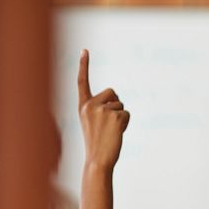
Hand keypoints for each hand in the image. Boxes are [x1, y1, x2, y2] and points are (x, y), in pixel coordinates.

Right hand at [77, 50, 129, 169]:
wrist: (97, 159)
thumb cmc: (97, 143)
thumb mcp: (93, 123)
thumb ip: (101, 109)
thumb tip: (118, 102)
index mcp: (82, 105)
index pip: (82, 81)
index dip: (84, 65)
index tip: (85, 49)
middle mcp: (90, 105)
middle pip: (113, 92)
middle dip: (116, 104)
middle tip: (108, 123)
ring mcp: (102, 110)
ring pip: (121, 104)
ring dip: (121, 116)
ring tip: (111, 131)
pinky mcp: (114, 116)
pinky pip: (127, 114)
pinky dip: (126, 123)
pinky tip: (117, 133)